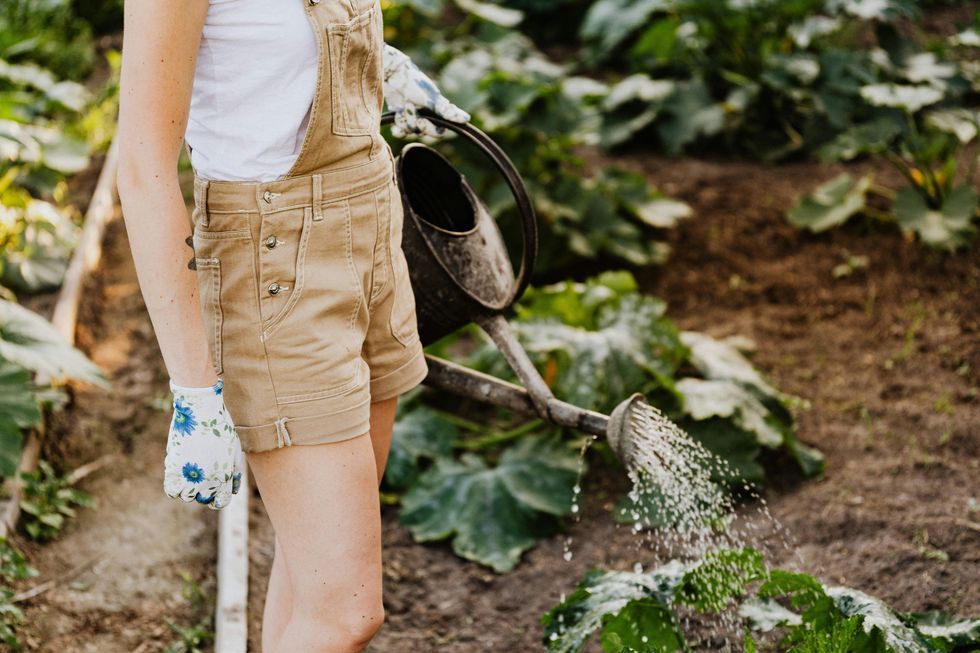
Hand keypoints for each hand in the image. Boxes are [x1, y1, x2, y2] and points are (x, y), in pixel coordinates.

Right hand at [164, 378, 243, 509]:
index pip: (221, 502)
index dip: (218, 498)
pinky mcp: (173, 469)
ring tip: (190, 473)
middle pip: (203, 499)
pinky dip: (174, 487)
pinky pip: (171, 490)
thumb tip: (234, 490)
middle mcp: (208, 480)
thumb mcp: (234, 449)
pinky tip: (178, 474)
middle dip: (204, 491)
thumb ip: (235, 472)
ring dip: (188, 488)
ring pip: (186, 496)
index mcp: (225, 476)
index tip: (214, 491)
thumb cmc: (220, 427)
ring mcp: (190, 476)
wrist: (201, 410)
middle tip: (201, 476)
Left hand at [382, 43, 469, 138]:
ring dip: (404, 120)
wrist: (393, 74)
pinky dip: (397, 129)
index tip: (421, 120)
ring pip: (410, 130)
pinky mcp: (401, 117)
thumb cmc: (415, 83)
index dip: (430, 129)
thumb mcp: (432, 98)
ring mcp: (413, 117)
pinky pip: (400, 132)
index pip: (438, 131)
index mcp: (436, 112)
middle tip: (408, 107)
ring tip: (402, 106)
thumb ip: (447, 111)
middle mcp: (426, 116)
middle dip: (414, 122)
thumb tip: (467, 119)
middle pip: (423, 132)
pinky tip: (397, 117)